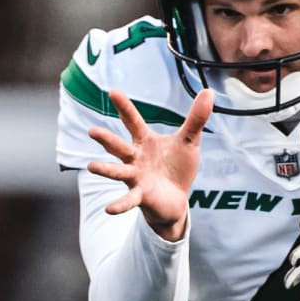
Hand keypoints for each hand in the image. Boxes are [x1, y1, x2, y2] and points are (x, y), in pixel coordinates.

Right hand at [86, 88, 213, 240]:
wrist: (176, 199)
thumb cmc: (177, 167)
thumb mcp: (189, 141)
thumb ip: (196, 119)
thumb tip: (208, 91)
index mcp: (145, 142)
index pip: (132, 121)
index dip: (124, 107)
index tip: (113, 92)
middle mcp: (135, 158)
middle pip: (119, 147)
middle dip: (107, 139)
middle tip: (93, 131)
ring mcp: (136, 177)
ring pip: (118, 172)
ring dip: (105, 170)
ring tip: (91, 167)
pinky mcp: (141, 195)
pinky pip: (128, 200)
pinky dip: (120, 204)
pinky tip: (109, 209)